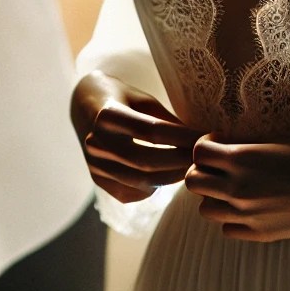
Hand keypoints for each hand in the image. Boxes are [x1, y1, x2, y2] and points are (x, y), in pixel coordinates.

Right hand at [72, 71, 200, 203]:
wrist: (85, 107)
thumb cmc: (122, 97)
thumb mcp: (143, 99)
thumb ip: (165, 120)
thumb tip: (197, 140)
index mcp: (107, 115)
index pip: (151, 131)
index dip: (181, 137)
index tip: (204, 137)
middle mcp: (96, 142)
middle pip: (145, 161)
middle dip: (179, 162)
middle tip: (202, 158)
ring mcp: (95, 165)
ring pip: (140, 182)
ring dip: (171, 178)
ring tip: (191, 168)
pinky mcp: (98, 180)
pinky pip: (131, 193)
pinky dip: (154, 188)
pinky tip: (169, 177)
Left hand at [185, 137, 289, 240]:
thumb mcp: (275, 142)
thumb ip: (244, 147)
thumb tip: (222, 145)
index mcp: (243, 159)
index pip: (198, 152)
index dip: (205, 144)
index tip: (220, 140)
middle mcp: (240, 188)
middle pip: (194, 182)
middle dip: (203, 170)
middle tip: (221, 164)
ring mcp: (249, 215)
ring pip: (205, 209)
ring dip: (214, 196)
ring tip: (234, 185)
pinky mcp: (261, 234)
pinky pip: (227, 228)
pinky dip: (232, 217)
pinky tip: (249, 205)